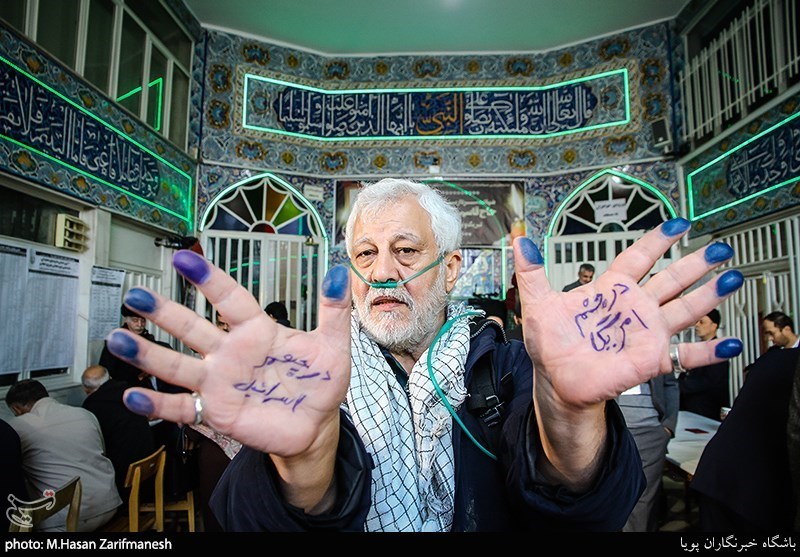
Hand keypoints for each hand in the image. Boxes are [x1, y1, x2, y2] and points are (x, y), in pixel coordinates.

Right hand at [106, 251, 352, 457]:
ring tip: (118, 338)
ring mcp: (219, 381)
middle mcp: (230, 352)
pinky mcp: (215, 411)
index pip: (230, 298)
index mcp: (256, 331)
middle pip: (192, 328)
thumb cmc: (320, 383)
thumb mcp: (332, 347)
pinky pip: (181, 408)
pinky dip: (156, 404)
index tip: (185, 257)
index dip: (209, 278)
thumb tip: (340, 274)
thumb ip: (333, 312)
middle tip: (136, 295)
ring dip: (148, 353)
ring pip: (177, 364)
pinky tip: (133, 396)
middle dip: (164, 312)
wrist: (314, 426)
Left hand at [513, 218, 742, 409]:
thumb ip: (532, 271)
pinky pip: (686, 355)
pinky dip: (709, 351)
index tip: (676, 225)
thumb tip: (520, 241)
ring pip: (685, 309)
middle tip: (718, 249)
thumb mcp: (538, 304)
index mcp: (611, 290)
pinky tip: (731, 345)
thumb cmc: (550, 345)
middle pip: (671, 279)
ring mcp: (645, 333)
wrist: (558, 382)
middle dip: (695, 264)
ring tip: (732, 279)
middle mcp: (634, 308)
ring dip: (708, 296)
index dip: (656, 241)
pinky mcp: (651, 359)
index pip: (638, 257)